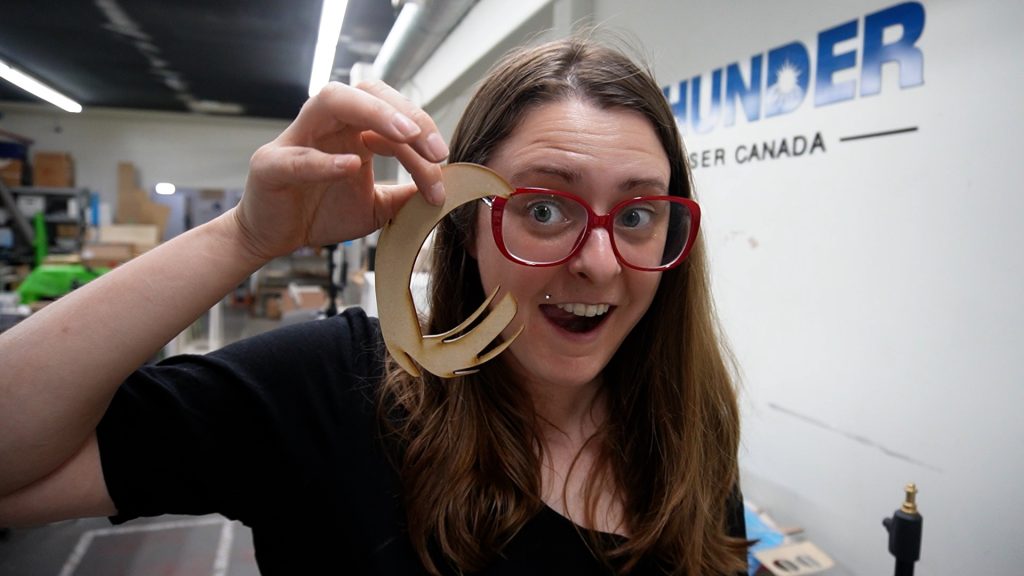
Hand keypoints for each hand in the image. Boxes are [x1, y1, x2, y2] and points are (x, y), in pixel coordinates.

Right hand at [235, 80, 448, 261]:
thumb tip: (447, 191)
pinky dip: (324, 160)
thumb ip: (406, 196)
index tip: (444, 163)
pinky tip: (350, 165)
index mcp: (354, 129)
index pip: (394, 116)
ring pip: (333, 100)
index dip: (423, 135)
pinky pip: (298, 155)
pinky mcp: (271, 165)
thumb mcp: (376, 207)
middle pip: (368, 92)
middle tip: (435, 147)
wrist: (276, 237)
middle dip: (406, 113)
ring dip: (374, 113)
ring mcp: (297, 138)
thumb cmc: (322, 212)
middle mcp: (328, 124)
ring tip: (406, 137)